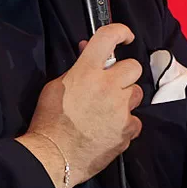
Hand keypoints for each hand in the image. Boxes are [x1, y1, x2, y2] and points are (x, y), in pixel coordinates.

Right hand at [19, 24, 142, 187]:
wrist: (54, 156)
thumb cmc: (50, 122)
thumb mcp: (56, 86)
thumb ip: (77, 67)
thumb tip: (88, 49)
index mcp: (86, 71)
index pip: (109, 37)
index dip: (121, 32)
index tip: (126, 37)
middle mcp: (107, 86)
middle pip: (134, 67)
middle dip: (124, 74)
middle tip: (112, 85)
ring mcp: (120, 108)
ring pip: (136, 93)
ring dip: (126, 99)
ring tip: (108, 111)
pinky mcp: (127, 129)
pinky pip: (136, 120)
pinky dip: (126, 124)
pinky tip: (110, 129)